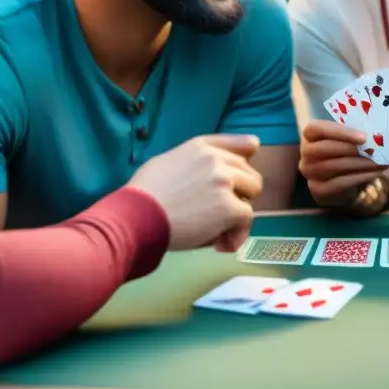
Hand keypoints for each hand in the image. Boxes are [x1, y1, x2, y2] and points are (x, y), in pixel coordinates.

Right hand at [128, 134, 262, 252]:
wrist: (136, 216)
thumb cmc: (142, 194)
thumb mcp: (166, 162)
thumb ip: (192, 163)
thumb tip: (202, 174)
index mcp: (201, 147)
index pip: (243, 143)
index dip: (248, 158)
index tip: (244, 173)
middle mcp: (216, 159)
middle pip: (249, 172)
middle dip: (239, 191)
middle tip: (221, 212)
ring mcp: (224, 182)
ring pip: (251, 193)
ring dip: (239, 210)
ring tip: (221, 230)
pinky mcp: (229, 207)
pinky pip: (247, 218)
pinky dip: (237, 233)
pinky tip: (221, 244)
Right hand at [300, 120, 388, 207]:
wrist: (342, 182)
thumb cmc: (345, 153)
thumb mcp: (348, 139)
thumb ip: (354, 134)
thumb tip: (374, 135)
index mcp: (310, 135)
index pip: (316, 129)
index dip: (339, 132)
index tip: (363, 137)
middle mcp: (305, 153)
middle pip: (322, 148)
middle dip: (348, 148)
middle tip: (371, 150)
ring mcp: (309, 172)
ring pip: (332, 166)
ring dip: (358, 164)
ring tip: (378, 162)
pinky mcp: (318, 189)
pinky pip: (338, 184)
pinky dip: (359, 178)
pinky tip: (374, 174)